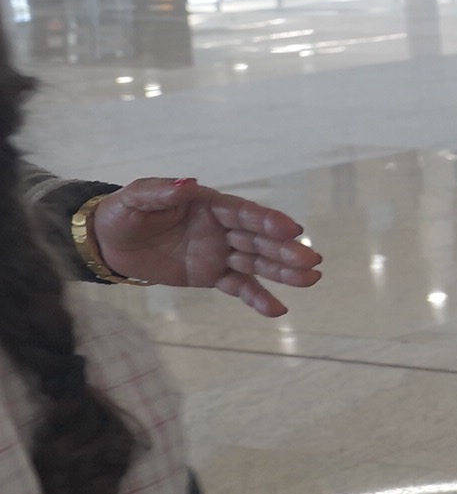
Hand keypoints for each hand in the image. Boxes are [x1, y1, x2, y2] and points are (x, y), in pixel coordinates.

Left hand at [90, 179, 324, 315]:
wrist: (107, 243)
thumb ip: (161, 192)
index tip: (292, 229)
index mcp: (209, 204)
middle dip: (284, 249)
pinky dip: (258, 298)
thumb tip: (187, 183)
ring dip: (284, 271)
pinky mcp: (212, 275)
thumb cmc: (124, 213)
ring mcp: (220, 252)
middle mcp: (222, 228)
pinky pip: (239, 287)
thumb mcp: (135, 198)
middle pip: (258, 239)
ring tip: (311, 279)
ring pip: (257, 262)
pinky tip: (278, 310)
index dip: (267, 220)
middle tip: (310, 260)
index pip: (243, 212)